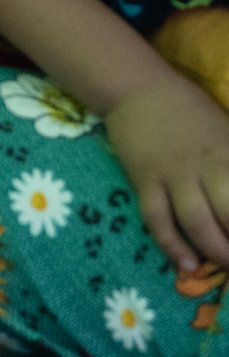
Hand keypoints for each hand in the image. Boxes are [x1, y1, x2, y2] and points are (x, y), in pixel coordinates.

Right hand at [106, 69, 228, 272]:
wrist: (137, 89)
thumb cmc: (191, 112)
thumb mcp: (228, 133)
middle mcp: (205, 167)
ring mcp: (172, 174)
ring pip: (196, 222)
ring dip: (213, 251)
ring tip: (224, 267)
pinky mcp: (144, 179)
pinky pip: (156, 218)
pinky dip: (171, 244)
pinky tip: (185, 262)